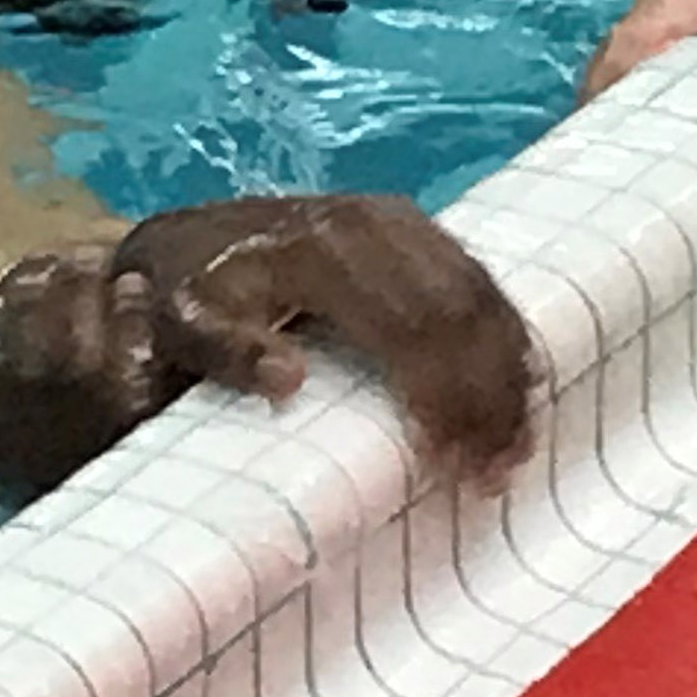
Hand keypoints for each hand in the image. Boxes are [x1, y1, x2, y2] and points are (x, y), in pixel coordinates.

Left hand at [111, 195, 535, 472]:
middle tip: (494, 475)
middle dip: (484, 396)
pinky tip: (517, 397)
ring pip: (479, 296)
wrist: (183, 244)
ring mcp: (397, 221)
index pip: (403, 326)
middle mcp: (368, 224)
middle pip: (456, 310)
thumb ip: (226, 352)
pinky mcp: (414, 228)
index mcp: (317, 249)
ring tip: (513, 452)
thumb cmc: (183, 300)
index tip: (448, 464)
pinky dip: (505, 341)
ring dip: (504, 376)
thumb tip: (287, 378)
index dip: (435, 397)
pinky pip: (479, 282)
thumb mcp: (180, 326)